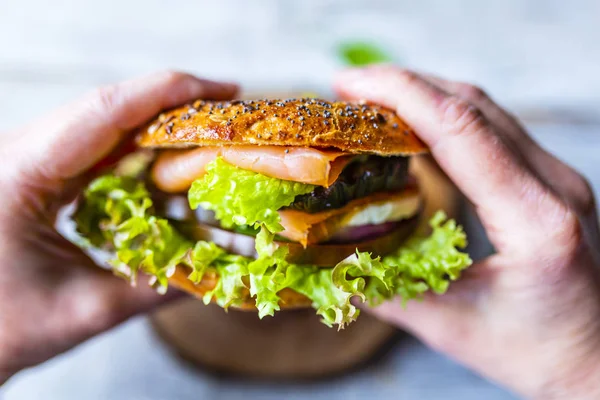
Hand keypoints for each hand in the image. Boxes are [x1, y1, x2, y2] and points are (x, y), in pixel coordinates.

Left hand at [0, 71, 236, 382]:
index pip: (104, 111)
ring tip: (211, 132)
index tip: (223, 90)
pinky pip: (97, 145)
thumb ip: (155, 290)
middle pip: (110, 107)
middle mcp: (21, 151)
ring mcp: (30, 157)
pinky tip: (171, 157)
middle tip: (230, 113)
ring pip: (106, 122)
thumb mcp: (82, 312)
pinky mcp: (40, 171)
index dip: (168, 94)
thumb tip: (220, 270)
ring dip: (160, 124)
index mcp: (20, 172)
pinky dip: (141, 147)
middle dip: (175, 105)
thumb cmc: (0, 328)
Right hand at [335, 66, 599, 398]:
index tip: (348, 86)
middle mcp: (554, 185)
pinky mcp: (550, 180)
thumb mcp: (453, 330)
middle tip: (347, 90)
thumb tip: (327, 263)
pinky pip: (493, 128)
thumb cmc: (538, 353)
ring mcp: (557, 177)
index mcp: (534, 220)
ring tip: (371, 103)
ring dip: (424, 95)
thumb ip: (385, 292)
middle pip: (472, 105)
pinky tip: (413, 126)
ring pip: (484, 109)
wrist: (599, 360)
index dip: (400, 95)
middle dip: (403, 85)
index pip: (460, 130)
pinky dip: (445, 116)